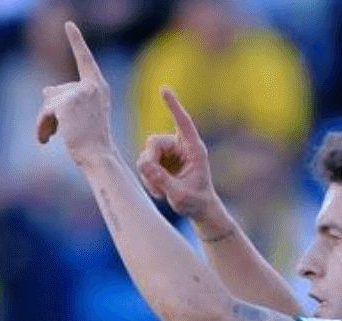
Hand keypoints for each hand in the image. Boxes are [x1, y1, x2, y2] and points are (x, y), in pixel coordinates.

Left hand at [36, 22, 115, 167]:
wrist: (98, 156)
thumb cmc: (92, 140)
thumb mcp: (80, 115)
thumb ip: (64, 99)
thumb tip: (44, 89)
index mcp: (98, 86)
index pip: (85, 59)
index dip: (76, 40)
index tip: (69, 24)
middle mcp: (91, 86)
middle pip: (57, 91)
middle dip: (49, 112)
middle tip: (49, 132)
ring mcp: (79, 93)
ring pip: (48, 102)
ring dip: (44, 121)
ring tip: (47, 137)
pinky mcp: (66, 104)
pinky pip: (44, 112)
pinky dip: (40, 127)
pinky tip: (44, 140)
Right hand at [136, 87, 221, 222]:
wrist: (199, 209)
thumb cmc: (196, 202)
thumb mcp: (179, 195)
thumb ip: (161, 179)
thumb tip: (143, 163)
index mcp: (194, 149)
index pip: (183, 122)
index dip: (173, 105)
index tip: (164, 89)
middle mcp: (181, 147)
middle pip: (154, 142)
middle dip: (149, 161)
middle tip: (151, 180)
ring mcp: (170, 154)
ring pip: (146, 154)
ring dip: (148, 174)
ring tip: (160, 192)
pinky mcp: (162, 162)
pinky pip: (145, 164)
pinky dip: (148, 178)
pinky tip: (158, 191)